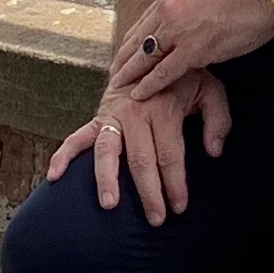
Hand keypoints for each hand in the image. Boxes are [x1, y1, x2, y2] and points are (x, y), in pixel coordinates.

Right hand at [44, 68, 232, 224]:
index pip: (170, 154)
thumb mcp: (210, 89)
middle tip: (156, 220)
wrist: (151, 53)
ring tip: (109, 205)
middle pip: (140, 159)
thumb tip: (213, 152)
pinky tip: (54, 176)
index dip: (175, 183)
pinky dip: (63, 156)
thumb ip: (218, 119)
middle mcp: (135, 113)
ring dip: (107, 179)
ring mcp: (112, 116)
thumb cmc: (183, 80)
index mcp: (163, 108)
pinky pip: (77, 138)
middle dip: (148, 192)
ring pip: (107, 152)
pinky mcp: (97, 118)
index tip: (179, 207)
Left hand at [111, 0, 273, 103]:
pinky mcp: (192, 48)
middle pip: (137, 40)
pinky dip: (149, 84)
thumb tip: (188, 25)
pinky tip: (138, 94)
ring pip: (145, 56)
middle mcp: (167, 10)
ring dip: (130, 74)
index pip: (143, 24)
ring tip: (118, 87)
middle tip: (113, 75)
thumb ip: (190, 11)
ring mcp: (178, 30)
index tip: (123, 55)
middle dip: (123, 59)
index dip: (131, 42)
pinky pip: (163, 71)